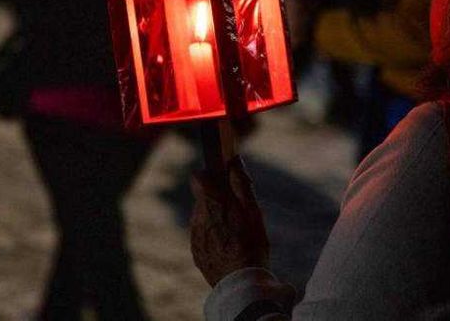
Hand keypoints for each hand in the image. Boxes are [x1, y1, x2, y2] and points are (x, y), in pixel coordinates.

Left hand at [190, 157, 269, 286]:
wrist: (241, 287)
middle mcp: (198, 218)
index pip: (199, 177)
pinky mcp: (196, 252)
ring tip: (236, 233)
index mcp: (212, 205)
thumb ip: (242, 185)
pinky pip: (202, 235)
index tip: (224, 182)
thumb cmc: (252, 246)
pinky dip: (213, 236)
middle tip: (238, 212)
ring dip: (215, 219)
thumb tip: (234, 161)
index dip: (211, 176)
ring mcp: (195, 237)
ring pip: (202, 217)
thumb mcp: (254, 212)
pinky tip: (229, 246)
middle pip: (203, 198)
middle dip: (218, 200)